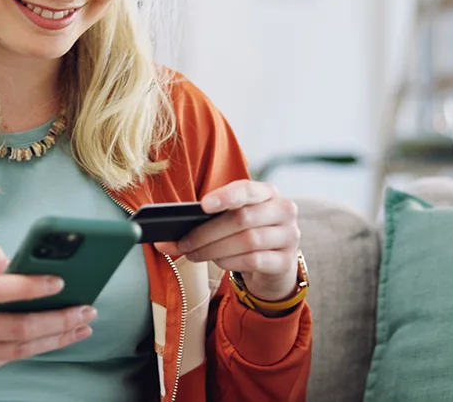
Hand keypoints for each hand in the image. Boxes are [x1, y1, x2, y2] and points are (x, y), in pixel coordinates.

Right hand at [0, 245, 97, 382]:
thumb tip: (12, 260)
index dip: (30, 287)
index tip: (60, 282)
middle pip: (17, 327)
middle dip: (58, 319)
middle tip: (86, 310)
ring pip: (19, 349)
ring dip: (56, 338)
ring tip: (81, 326)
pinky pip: (6, 360)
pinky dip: (34, 348)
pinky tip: (54, 338)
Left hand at [151, 180, 300, 300]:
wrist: (273, 264)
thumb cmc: (243, 235)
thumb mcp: (229, 221)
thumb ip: (202, 222)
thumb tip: (163, 241)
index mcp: (267, 193)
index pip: (247, 189)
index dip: (225, 196)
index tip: (203, 205)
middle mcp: (283, 210)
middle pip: (242, 218)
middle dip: (206, 232)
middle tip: (183, 243)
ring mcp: (289, 236)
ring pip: (247, 240)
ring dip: (214, 249)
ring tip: (194, 254)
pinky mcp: (286, 261)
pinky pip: (254, 260)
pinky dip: (230, 262)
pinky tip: (219, 262)